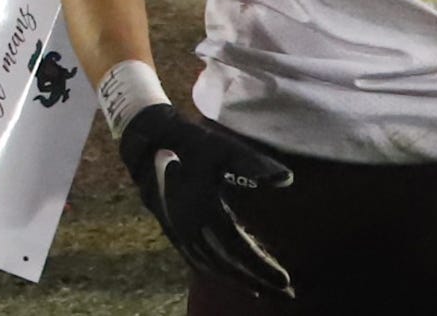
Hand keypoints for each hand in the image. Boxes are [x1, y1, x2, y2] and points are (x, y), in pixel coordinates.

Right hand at [120, 104, 292, 296]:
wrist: (149, 143)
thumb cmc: (191, 143)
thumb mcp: (223, 148)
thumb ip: (254, 164)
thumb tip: (287, 179)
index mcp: (203, 209)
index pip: (237, 249)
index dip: (261, 267)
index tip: (285, 281)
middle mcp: (189, 227)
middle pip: (227, 265)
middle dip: (256, 280)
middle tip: (286, 294)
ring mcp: (179, 232)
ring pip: (211, 267)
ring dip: (238, 281)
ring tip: (263, 290)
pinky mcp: (173, 232)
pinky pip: (197, 261)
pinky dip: (217, 273)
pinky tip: (231, 276)